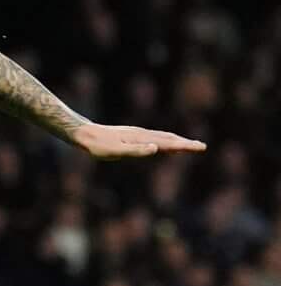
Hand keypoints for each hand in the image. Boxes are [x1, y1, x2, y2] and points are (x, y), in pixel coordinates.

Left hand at [72, 123, 204, 160]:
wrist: (84, 134)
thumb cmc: (98, 146)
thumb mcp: (116, 151)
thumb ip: (136, 150)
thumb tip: (156, 148)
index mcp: (141, 138)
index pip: (168, 142)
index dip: (185, 146)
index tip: (200, 147)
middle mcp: (142, 134)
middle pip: (168, 138)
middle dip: (185, 143)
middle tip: (201, 147)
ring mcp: (137, 134)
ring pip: (162, 137)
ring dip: (177, 141)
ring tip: (189, 146)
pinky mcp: (132, 136)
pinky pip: (154, 138)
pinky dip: (165, 141)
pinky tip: (165, 146)